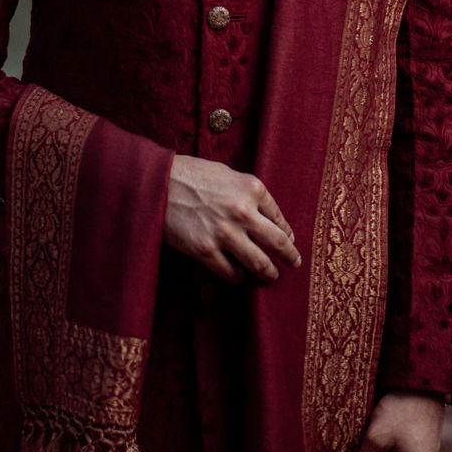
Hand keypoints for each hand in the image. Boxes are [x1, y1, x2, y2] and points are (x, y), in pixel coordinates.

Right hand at [164, 155, 301, 283]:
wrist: (158, 183)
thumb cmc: (193, 175)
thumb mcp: (229, 175)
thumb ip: (250, 194)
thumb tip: (269, 218)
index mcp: (252, 188)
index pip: (279, 218)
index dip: (288, 234)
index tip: (290, 241)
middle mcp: (243, 211)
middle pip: (278, 243)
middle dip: (289, 257)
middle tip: (294, 264)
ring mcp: (225, 233)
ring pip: (260, 263)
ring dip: (268, 273)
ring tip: (271, 276)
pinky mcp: (206, 251)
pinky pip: (231, 273)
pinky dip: (239, 277)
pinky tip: (240, 275)